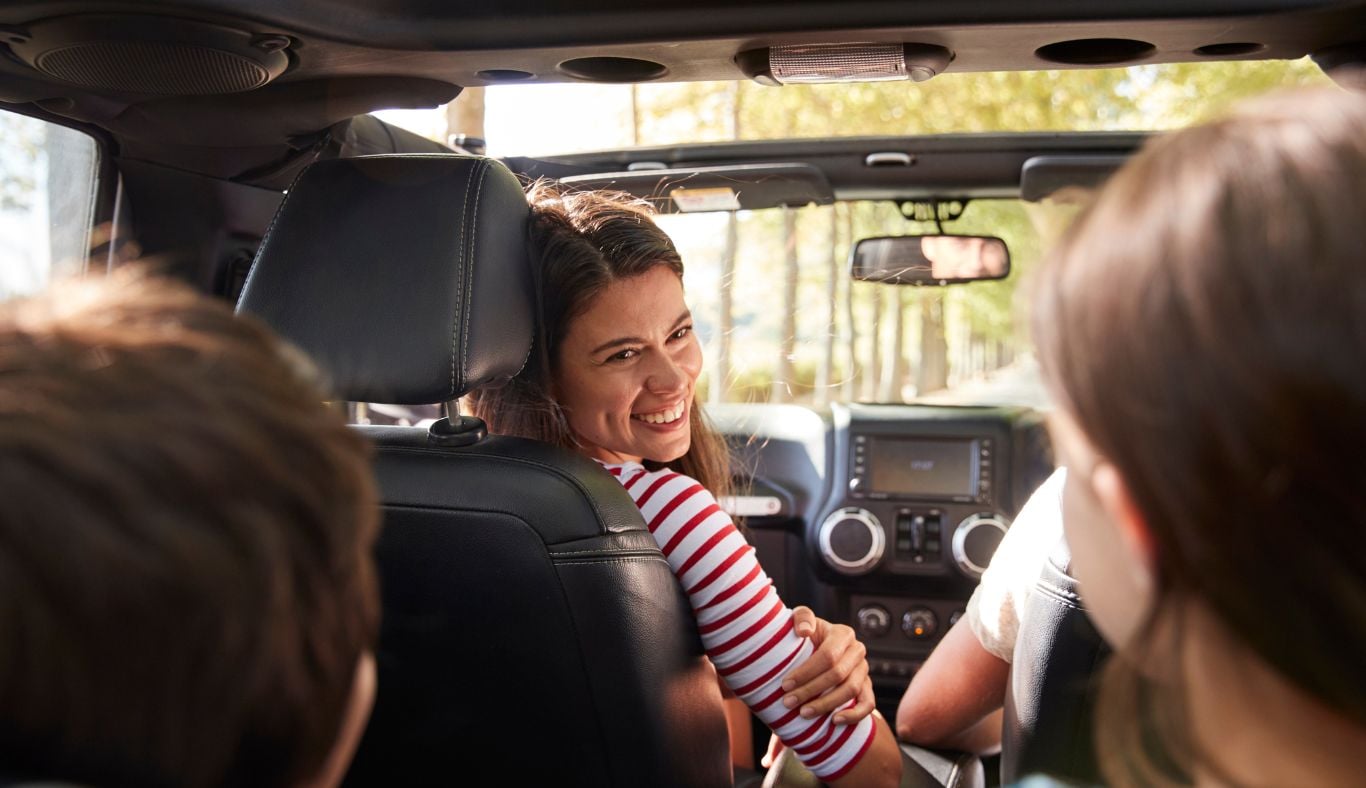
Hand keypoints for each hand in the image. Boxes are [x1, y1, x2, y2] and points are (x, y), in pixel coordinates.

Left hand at [781, 606, 875, 725]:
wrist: (814, 649)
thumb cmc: (805, 637)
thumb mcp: (800, 620)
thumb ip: (802, 617)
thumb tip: (804, 631)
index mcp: (843, 633)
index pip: (827, 655)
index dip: (806, 672)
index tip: (785, 684)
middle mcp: (857, 650)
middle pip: (837, 675)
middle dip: (810, 690)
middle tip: (788, 702)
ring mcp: (864, 670)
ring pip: (850, 691)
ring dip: (826, 704)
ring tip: (804, 713)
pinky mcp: (867, 687)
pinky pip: (868, 704)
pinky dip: (853, 714)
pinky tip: (834, 721)